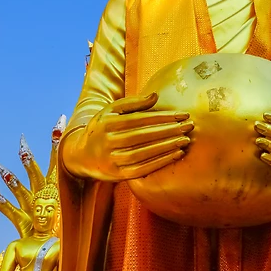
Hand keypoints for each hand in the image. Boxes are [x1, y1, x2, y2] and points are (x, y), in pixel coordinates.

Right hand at [61, 93, 192, 181]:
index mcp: (108, 123)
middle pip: (144, 135)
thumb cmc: (102, 128)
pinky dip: (160, 162)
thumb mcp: (111, 111)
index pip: (140, 119)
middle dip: (169, 130)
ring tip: (185, 140)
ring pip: (144, 153)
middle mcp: (109, 142)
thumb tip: (155, 96)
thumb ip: (133, 103)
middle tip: (189, 126)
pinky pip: (143, 169)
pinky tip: (175, 154)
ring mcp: (113, 160)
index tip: (182, 114)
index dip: (163, 116)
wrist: (81, 156)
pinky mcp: (118, 175)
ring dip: (167, 146)